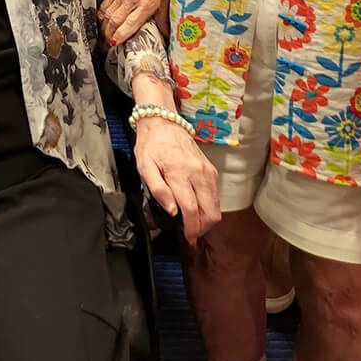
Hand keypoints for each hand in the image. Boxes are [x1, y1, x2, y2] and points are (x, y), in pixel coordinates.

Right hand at [100, 0, 171, 43]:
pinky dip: (102, 16)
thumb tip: (165, 35)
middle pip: (115, 21)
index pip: (130, 23)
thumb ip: (163, 18)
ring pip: (108, 15)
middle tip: (109, 46)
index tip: (116, 44)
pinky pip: (105, 5)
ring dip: (104, 28)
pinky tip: (103, 23)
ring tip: (105, 37)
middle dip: (110, 35)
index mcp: (147, 1)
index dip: (121, 35)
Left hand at [133, 114, 219, 245]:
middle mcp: (198, 173)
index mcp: (179, 173)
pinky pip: (216, 196)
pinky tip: (198, 210)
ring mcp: (207, 172)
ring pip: (216, 206)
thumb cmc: (151, 145)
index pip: (190, 210)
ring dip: (207, 220)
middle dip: (202, 229)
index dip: (190, 229)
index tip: (187, 238)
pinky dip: (209, 207)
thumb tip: (172, 211)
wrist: (163, 123)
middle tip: (191, 235)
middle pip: (210, 212)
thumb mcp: (144, 167)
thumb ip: (157, 190)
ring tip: (194, 225)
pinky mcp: (211, 170)